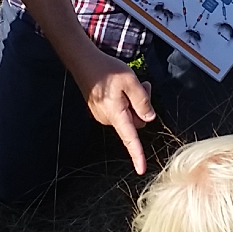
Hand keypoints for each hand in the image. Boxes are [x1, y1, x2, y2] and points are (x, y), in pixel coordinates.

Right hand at [75, 51, 156, 173]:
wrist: (83, 61)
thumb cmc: (106, 70)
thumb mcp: (130, 81)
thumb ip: (142, 101)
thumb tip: (149, 118)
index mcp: (116, 114)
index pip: (129, 139)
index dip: (137, 155)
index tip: (141, 169)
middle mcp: (108, 118)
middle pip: (135, 122)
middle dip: (143, 107)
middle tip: (144, 86)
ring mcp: (103, 114)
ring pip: (129, 114)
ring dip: (135, 102)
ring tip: (131, 83)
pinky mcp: (101, 109)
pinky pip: (120, 110)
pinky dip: (126, 100)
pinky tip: (121, 86)